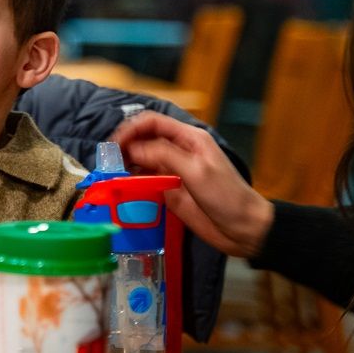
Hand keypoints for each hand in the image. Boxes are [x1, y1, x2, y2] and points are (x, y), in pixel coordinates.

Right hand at [111, 112, 273, 258]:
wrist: (244, 229)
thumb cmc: (227, 196)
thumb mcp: (197, 171)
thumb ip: (165, 155)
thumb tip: (134, 148)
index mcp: (188, 139)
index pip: (153, 123)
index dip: (131, 129)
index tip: (115, 144)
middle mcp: (178, 151)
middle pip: (144, 139)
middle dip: (125, 146)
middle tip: (108, 161)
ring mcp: (172, 171)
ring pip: (141, 160)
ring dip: (125, 164)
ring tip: (111, 174)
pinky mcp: (169, 190)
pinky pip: (145, 181)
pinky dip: (132, 182)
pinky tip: (123, 187)